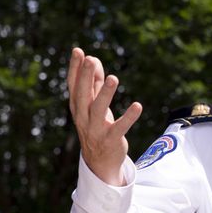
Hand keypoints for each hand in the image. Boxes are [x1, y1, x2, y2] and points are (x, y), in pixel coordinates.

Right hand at [67, 47, 141, 184]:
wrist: (99, 162)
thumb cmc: (96, 126)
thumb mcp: (94, 105)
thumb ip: (95, 83)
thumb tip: (95, 59)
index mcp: (78, 107)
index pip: (74, 85)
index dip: (75, 69)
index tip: (78, 51)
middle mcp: (83, 117)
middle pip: (83, 95)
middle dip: (86, 76)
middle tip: (91, 59)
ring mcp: (95, 129)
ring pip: (98, 109)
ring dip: (105, 93)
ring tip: (114, 78)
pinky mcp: (111, 140)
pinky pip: (120, 127)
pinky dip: (129, 117)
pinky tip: (137, 105)